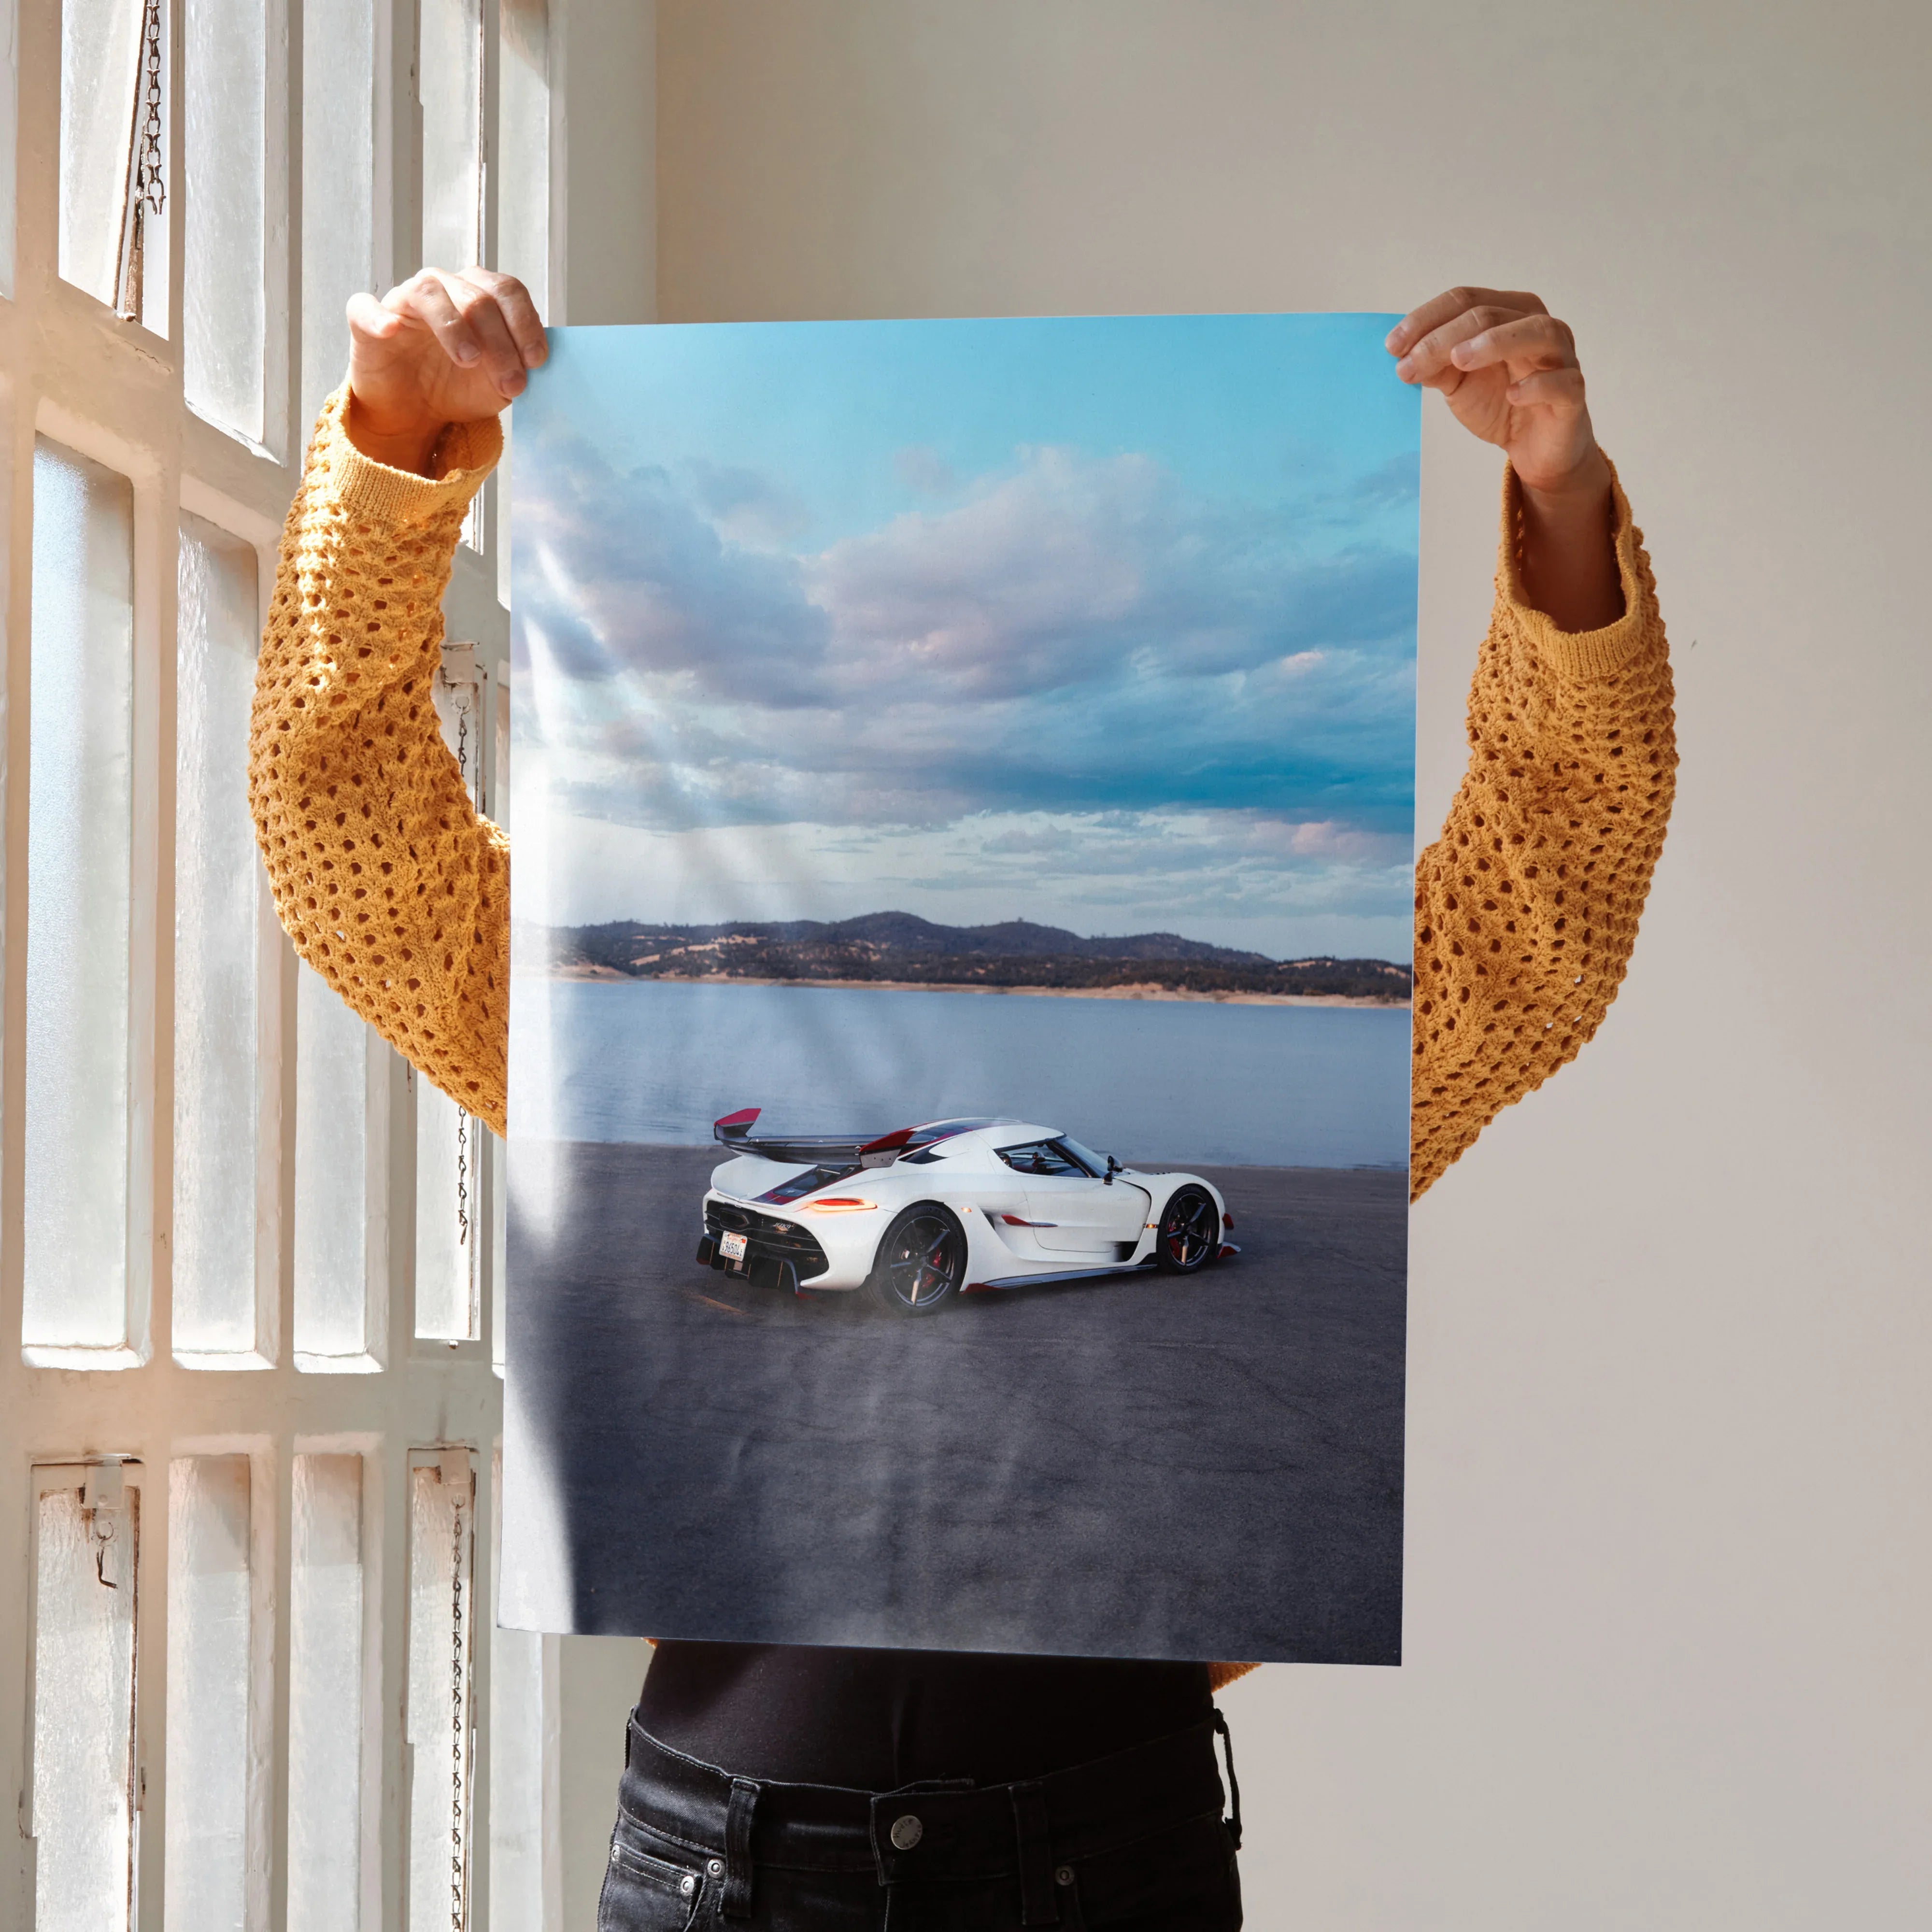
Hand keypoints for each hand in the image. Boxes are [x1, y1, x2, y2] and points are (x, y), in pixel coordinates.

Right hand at [344, 267, 546, 474]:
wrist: (414, 412)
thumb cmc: (457, 387)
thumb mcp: (498, 383)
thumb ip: (518, 367)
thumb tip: (534, 362)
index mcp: (478, 295)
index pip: (507, 291)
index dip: (525, 323)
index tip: (536, 361)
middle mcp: (443, 288)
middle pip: (477, 297)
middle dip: (500, 342)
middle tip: (511, 383)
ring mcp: (404, 301)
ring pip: (430, 293)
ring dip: (454, 327)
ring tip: (469, 360)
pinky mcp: (366, 320)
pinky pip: (365, 307)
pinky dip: (378, 317)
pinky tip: (391, 331)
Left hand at [1386, 287, 1606, 498]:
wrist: (1534, 449)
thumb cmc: (1500, 405)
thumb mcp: (1458, 384)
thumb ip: (1435, 366)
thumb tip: (1403, 356)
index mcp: (1509, 314)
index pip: (1466, 299)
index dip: (1427, 318)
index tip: (1392, 346)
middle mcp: (1538, 326)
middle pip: (1492, 314)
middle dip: (1444, 337)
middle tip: (1409, 363)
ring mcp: (1561, 357)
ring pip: (1537, 332)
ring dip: (1495, 342)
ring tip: (1457, 360)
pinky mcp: (1573, 393)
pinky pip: (1562, 382)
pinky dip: (1537, 385)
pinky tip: (1512, 395)